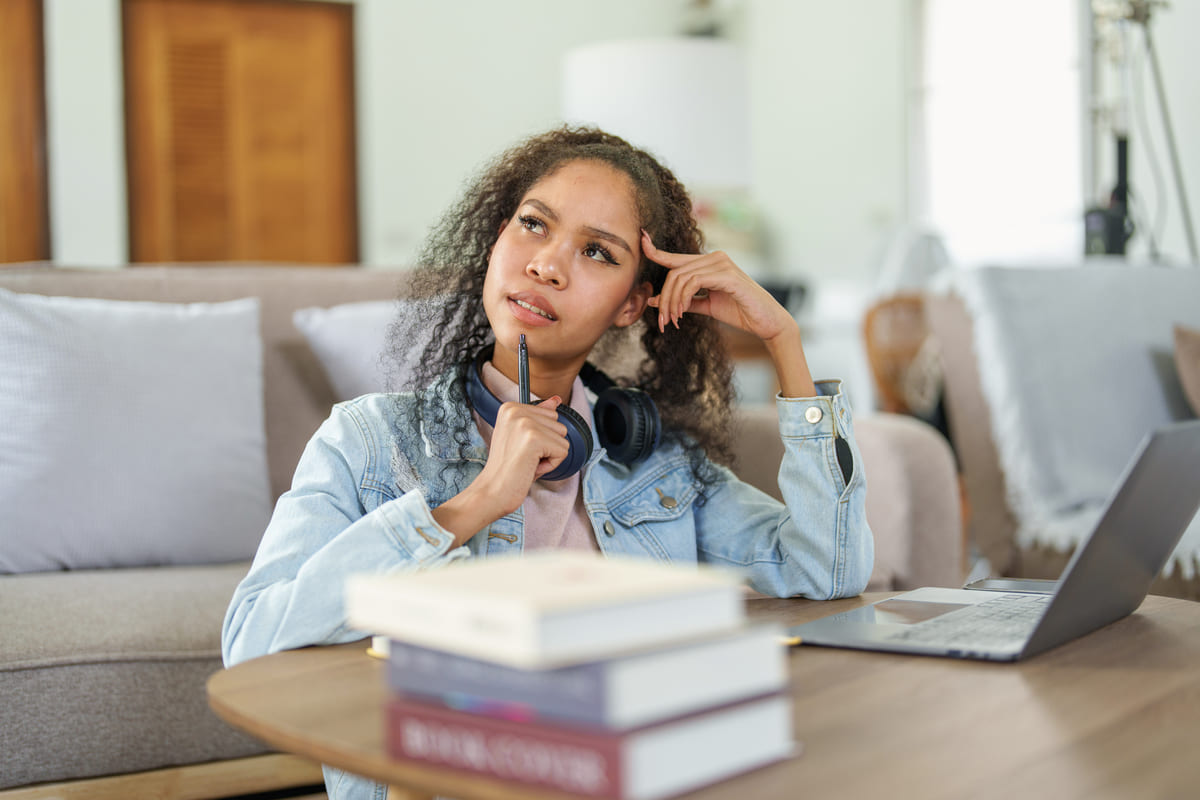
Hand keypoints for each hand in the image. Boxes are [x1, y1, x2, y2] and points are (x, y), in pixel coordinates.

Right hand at [433, 397, 568, 543]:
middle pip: (559, 425)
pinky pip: (563, 452)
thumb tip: (557, 399)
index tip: (520, 448)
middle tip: (524, 457)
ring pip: (563, 439)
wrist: (493, 491)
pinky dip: (551, 466)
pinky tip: (530, 467)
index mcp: (510, 407)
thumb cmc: (507, 469)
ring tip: (527, 462)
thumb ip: (539, 416)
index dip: (541, 437)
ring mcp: (525, 423)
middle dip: (548, 446)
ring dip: (549, 456)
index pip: (550, 415)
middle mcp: (516, 411)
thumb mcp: (523, 438)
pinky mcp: (534, 439)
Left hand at [642, 232, 793, 342]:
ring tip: (674, 320)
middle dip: (664, 298)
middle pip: (674, 272)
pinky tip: (684, 312)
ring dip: (672, 302)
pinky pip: (695, 281)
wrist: (766, 322)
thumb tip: (653, 300)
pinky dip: (684, 298)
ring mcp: (722, 264)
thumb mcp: (705, 306)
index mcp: (709, 263)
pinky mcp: (728, 275)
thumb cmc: (739, 312)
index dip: (656, 250)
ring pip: (682, 277)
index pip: (676, 257)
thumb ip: (682, 302)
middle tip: (663, 320)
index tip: (641, 241)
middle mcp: (715, 257)